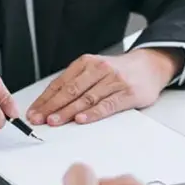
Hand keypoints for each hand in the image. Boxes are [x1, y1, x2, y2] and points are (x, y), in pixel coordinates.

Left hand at [26, 49, 182, 126]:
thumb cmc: (120, 71)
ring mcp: (114, 81)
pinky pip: (107, 104)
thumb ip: (77, 82)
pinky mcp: (127, 93)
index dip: (45, 98)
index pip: (61, 82)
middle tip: (39, 119)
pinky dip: (93, 113)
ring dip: (68, 112)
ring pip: (86, 98)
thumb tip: (51, 103)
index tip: (34, 111)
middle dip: (52, 106)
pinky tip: (81, 120)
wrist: (150, 65)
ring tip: (54, 121)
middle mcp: (99, 69)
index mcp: (87, 63)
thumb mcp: (96, 69)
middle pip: (71, 90)